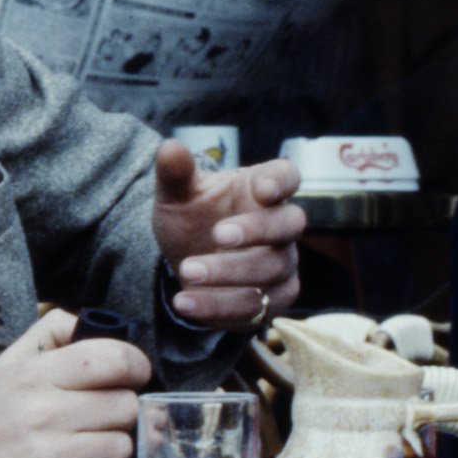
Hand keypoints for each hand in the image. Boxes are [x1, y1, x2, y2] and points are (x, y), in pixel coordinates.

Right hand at [0, 310, 150, 457]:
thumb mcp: (7, 367)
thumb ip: (51, 335)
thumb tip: (95, 322)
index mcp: (33, 374)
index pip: (113, 358)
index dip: (135, 366)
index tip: (133, 375)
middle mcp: (42, 412)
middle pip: (126, 405)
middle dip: (117, 414)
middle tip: (92, 422)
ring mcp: (49, 456)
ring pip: (122, 446)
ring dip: (108, 452)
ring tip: (78, 452)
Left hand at [153, 140, 305, 326]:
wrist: (188, 261)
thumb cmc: (192, 217)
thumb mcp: (177, 195)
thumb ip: (175, 174)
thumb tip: (169, 147)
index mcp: (263, 189)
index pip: (287, 176)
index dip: (280, 182)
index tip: (263, 188)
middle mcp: (281, 227)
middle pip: (288, 226)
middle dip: (255, 231)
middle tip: (217, 234)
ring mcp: (283, 265)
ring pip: (271, 271)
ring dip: (229, 274)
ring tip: (187, 271)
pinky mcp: (273, 301)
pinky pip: (256, 310)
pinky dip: (218, 307)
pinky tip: (185, 301)